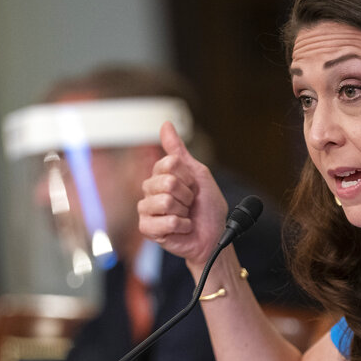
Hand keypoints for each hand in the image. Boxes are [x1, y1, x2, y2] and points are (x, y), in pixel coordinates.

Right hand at [138, 122, 228, 267]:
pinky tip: (182, 228)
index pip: (169, 163)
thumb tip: (166, 124)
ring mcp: (146, 209)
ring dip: (184, 211)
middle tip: (190, 204)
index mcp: (160, 175)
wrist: (213, 236)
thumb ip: (179, 151)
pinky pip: (166, 222)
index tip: (193, 186)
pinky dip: (182, 226)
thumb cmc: (207, 207)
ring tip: (185, 216)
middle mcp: (150, 189)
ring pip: (165, 201)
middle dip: (187, 195)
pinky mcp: (147, 228)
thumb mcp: (199, 174)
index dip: (188, 176)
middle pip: (168, 182)